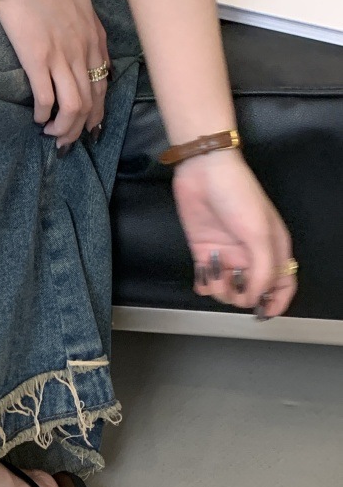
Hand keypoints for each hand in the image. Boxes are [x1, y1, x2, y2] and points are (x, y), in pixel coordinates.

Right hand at [0, 0, 108, 148]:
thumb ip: (84, 23)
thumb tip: (83, 42)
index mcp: (95, 36)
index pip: (103, 84)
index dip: (98, 110)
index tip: (88, 124)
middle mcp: (84, 50)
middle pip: (91, 101)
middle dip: (82, 128)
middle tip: (69, 140)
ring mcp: (62, 56)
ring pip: (73, 106)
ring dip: (63, 128)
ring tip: (52, 135)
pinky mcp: (37, 59)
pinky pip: (47, 97)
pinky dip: (44, 114)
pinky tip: (37, 119)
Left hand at [172, 151, 296, 317]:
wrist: (204, 173)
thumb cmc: (238, 195)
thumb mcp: (259, 234)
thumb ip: (263, 270)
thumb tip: (256, 297)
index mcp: (274, 249)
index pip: (283, 285)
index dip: (276, 303)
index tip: (264, 314)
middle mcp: (252, 255)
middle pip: (252, 292)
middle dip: (242, 295)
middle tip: (234, 282)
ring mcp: (228, 254)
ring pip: (227, 290)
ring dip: (220, 289)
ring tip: (215, 271)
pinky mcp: (205, 252)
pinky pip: (207, 280)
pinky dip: (204, 285)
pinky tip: (204, 277)